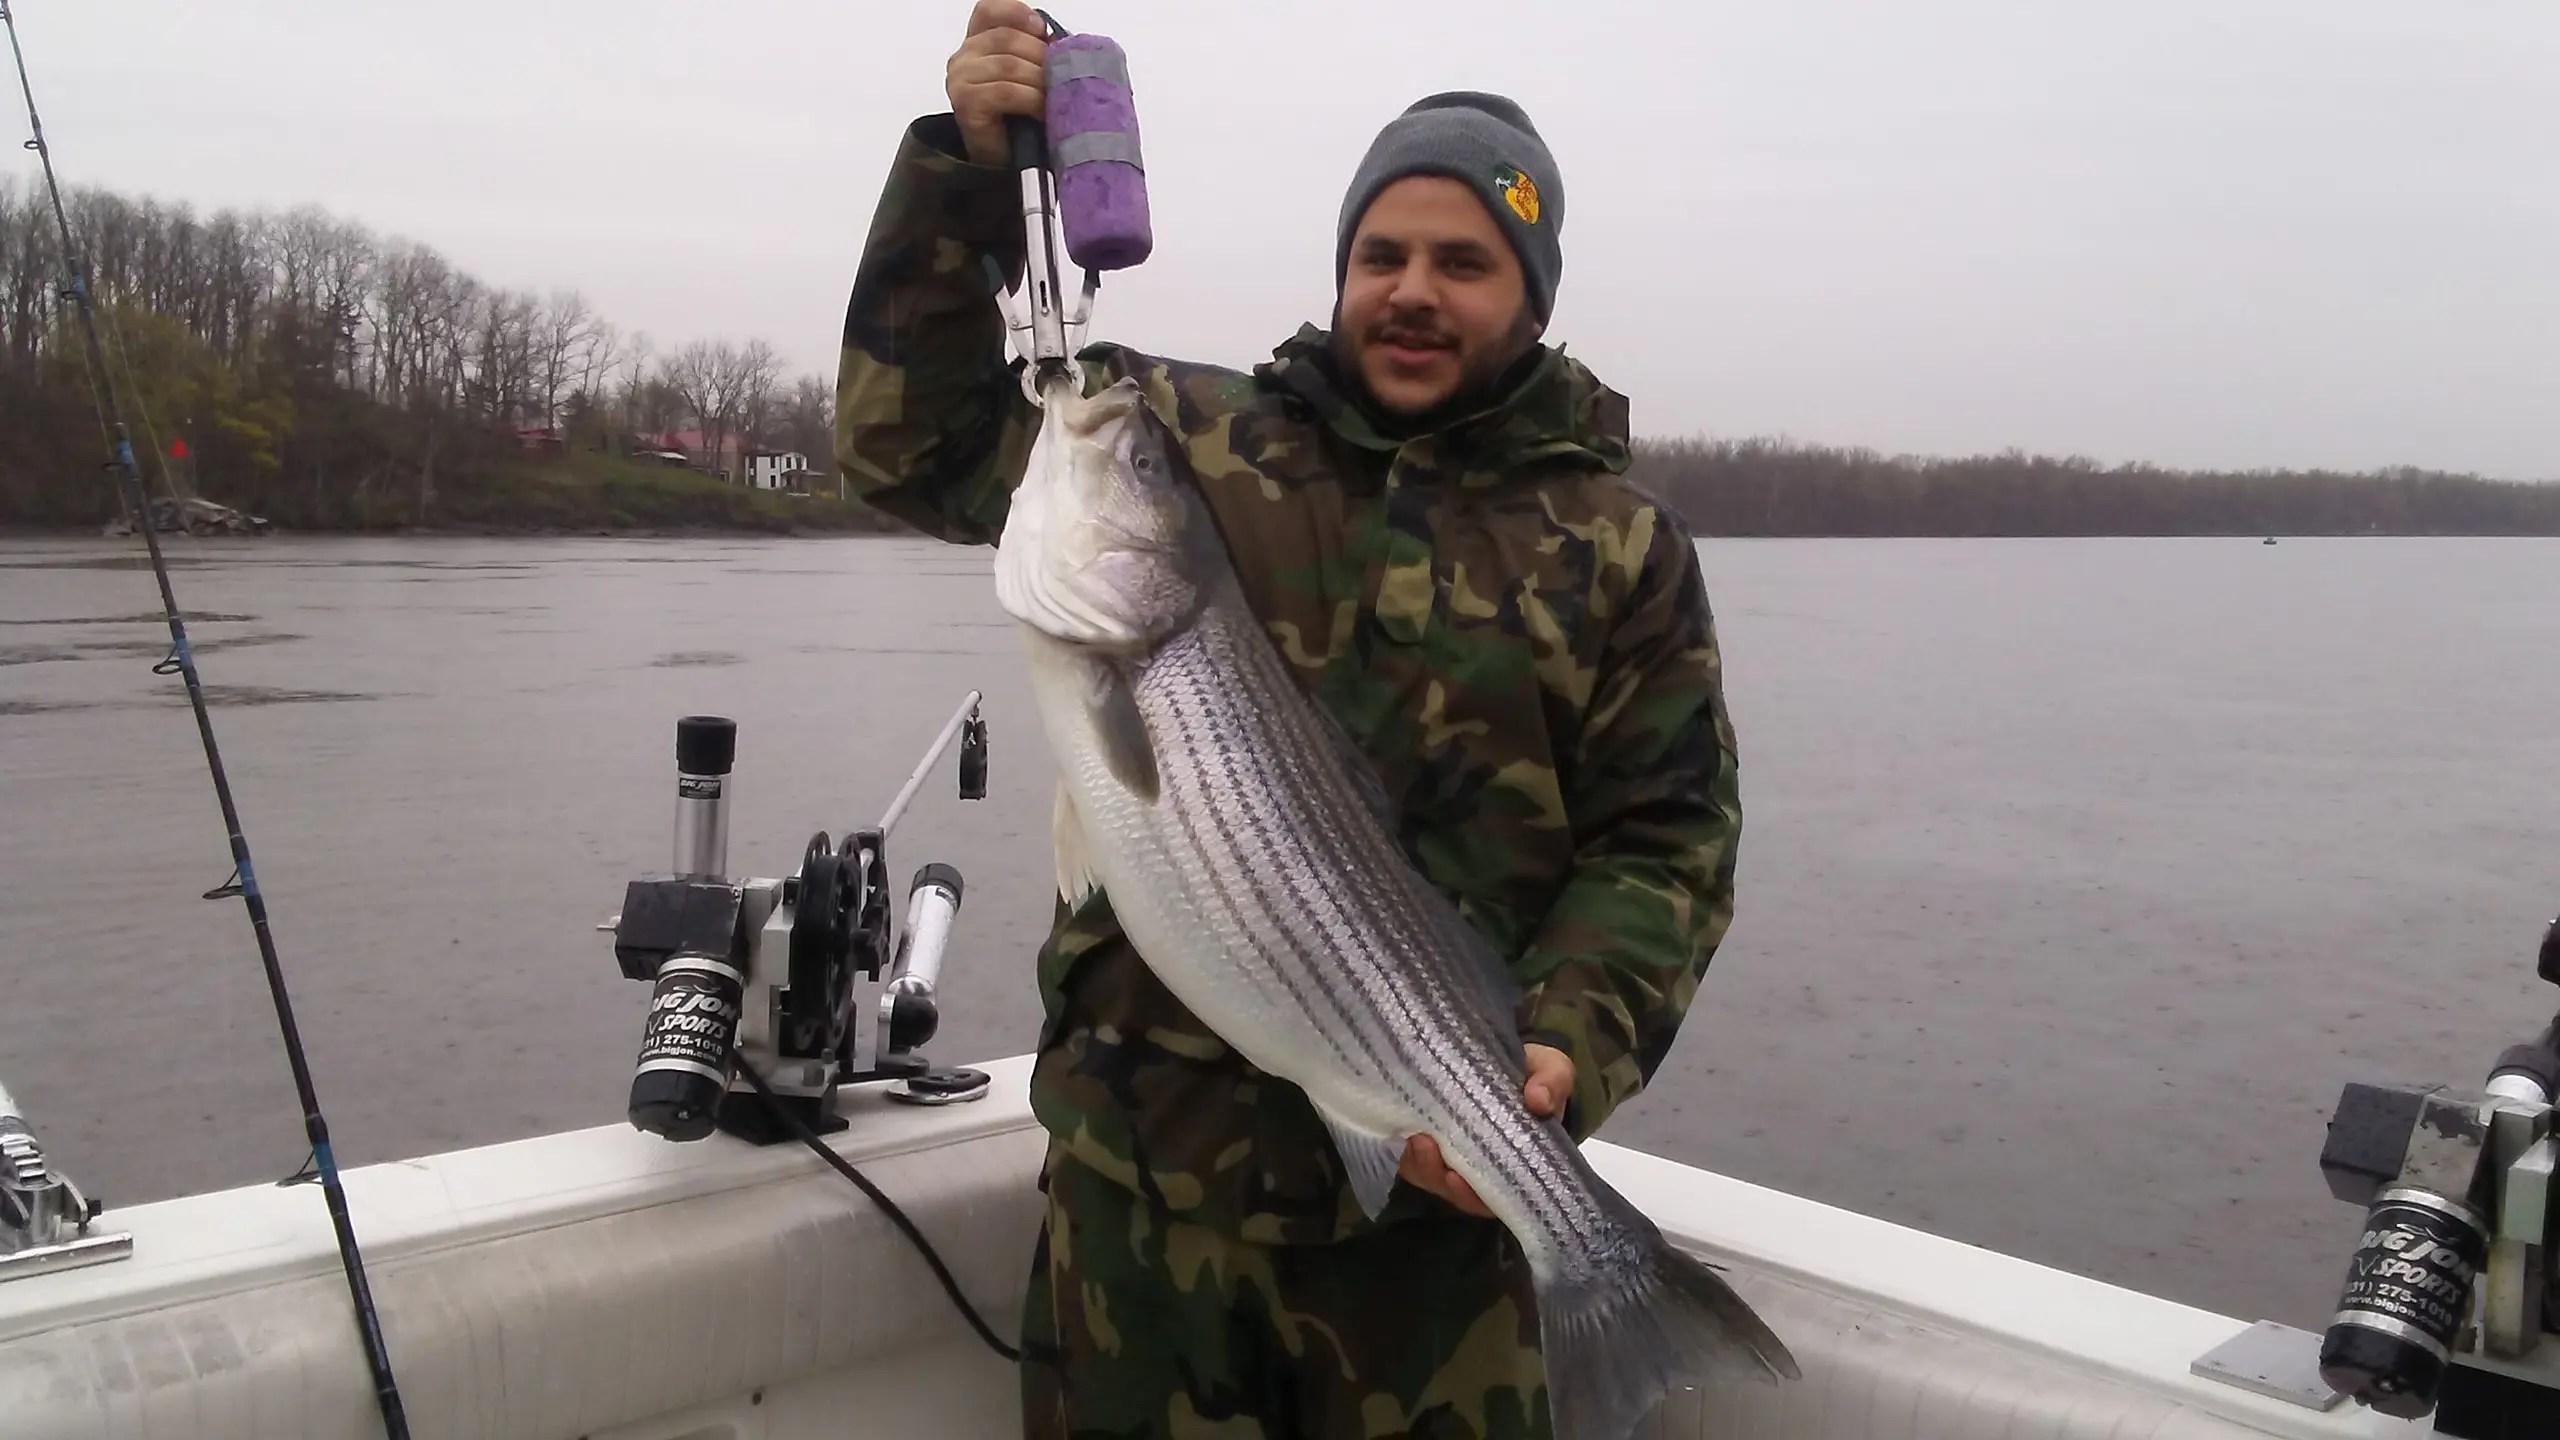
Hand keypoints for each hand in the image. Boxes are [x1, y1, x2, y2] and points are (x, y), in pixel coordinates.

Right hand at [946, 0, 1050, 167]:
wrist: (1005, 163)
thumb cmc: (1022, 118)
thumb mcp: (1030, 76)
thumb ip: (1036, 52)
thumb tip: (1061, 40)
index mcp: (977, 42)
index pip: (989, 9)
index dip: (1016, 12)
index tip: (1042, 30)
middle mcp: (963, 56)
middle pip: (1007, 38)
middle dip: (1041, 57)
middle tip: (1061, 78)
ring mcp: (960, 79)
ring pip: (1008, 64)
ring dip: (1040, 80)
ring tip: (1055, 97)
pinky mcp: (965, 103)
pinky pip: (1005, 90)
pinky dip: (1031, 99)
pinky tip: (1042, 110)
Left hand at [1397, 1044, 1574, 1217]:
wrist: (1507, 1058)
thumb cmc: (1534, 1073)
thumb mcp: (1552, 1069)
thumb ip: (1553, 1082)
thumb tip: (1539, 1101)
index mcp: (1517, 1162)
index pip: (1495, 1196)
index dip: (1474, 1196)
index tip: (1458, 1178)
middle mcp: (1483, 1169)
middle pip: (1457, 1192)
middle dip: (1439, 1177)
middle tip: (1427, 1147)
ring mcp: (1454, 1158)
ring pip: (1432, 1178)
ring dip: (1421, 1164)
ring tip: (1416, 1137)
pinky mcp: (1430, 1144)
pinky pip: (1413, 1161)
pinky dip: (1408, 1153)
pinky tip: (1405, 1132)